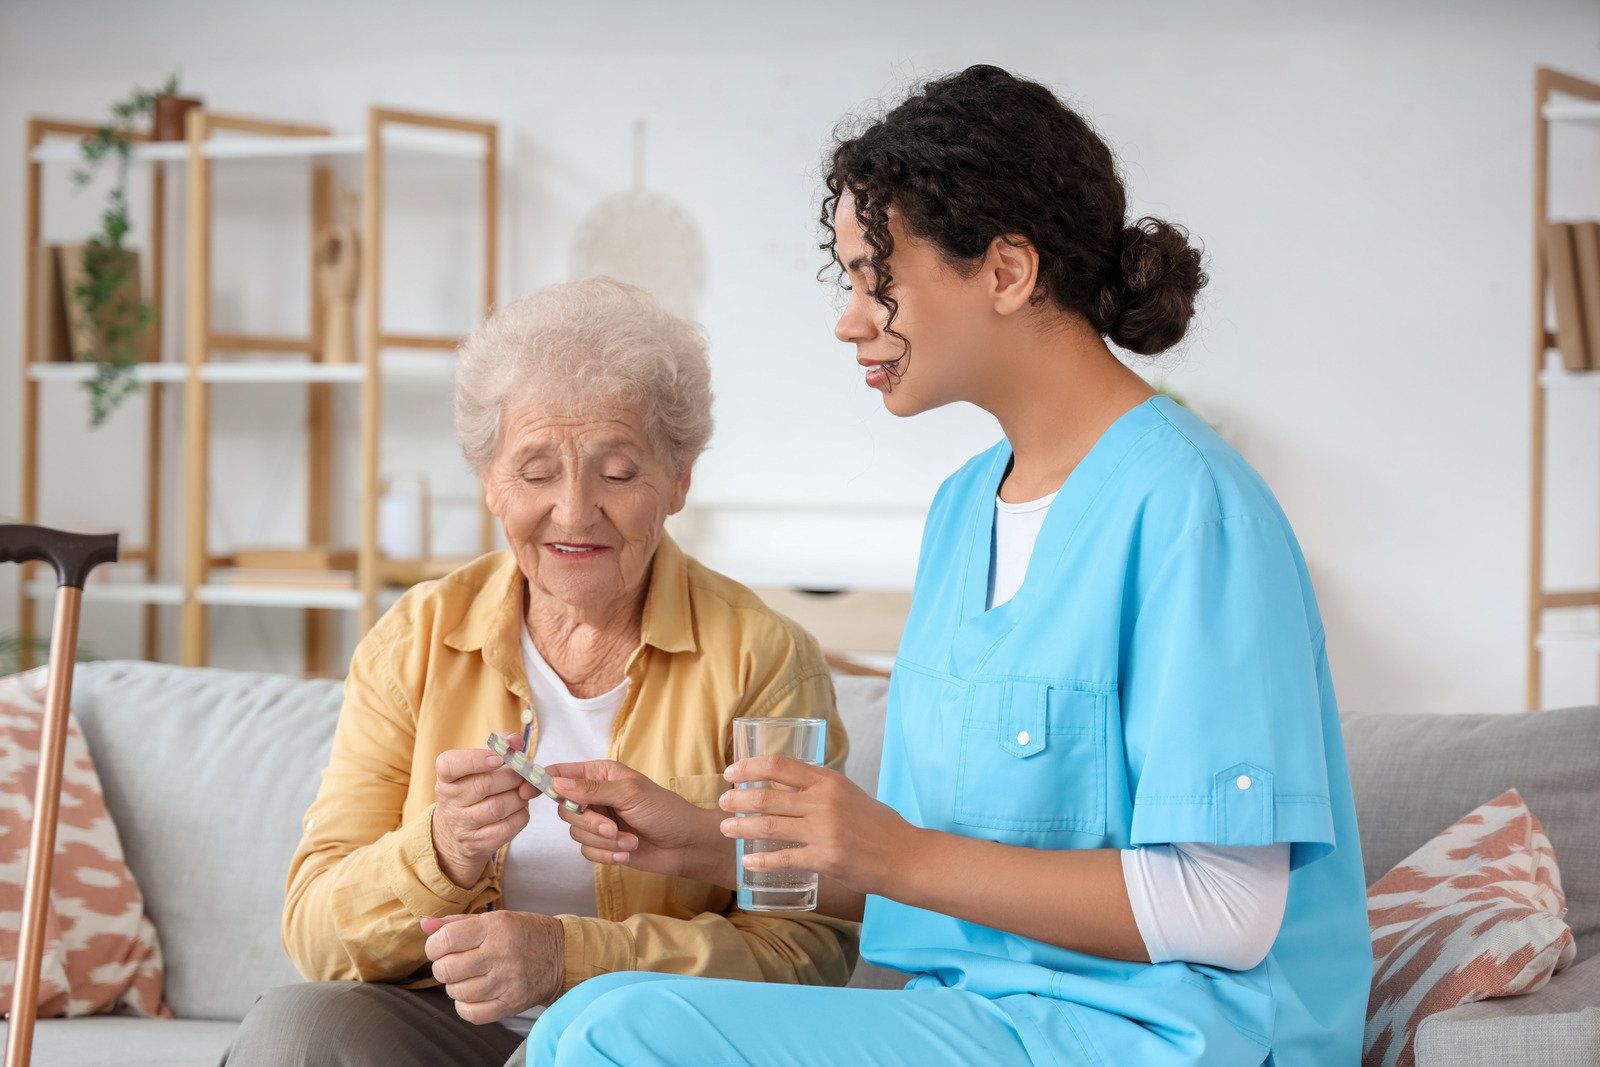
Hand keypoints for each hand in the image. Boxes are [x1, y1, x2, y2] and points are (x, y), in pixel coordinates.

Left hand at [420, 911, 563, 1023]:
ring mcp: (506, 981)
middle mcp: (500, 954)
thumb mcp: (494, 919)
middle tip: (453, 963)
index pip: (446, 939)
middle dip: (442, 967)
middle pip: (447, 969)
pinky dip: (465, 1006)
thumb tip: (424, 924)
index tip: (439, 947)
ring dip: (455, 986)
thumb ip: (457, 922)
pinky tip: (473, 994)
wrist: (561, 954)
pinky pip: (471, 1013)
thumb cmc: (524, 933)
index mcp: (495, 928)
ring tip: (467, 977)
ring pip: (457, 992)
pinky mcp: (511, 1003)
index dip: (434, 946)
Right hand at [431, 734, 537, 888]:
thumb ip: (499, 748)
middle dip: (511, 776)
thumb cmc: (473, 790)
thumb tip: (516, 740)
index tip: (497, 758)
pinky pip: (509, 826)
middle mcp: (450, 802)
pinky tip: (519, 808)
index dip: (475, 759)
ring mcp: (462, 826)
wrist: (456, 834)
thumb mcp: (478, 767)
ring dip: (519, 796)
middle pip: (484, 785)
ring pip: (499, 807)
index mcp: (446, 779)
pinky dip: (521, 814)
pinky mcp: (478, 844)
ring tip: (522, 791)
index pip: (450, 765)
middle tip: (523, 773)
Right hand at [548, 760, 731, 886]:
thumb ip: (592, 790)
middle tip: (613, 826)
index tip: (528, 792)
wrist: (685, 845)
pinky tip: (629, 851)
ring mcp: (598, 822)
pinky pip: (587, 852)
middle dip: (590, 823)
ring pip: (576, 834)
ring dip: (605, 842)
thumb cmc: (664, 811)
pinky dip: (608, 855)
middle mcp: (595, 796)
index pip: (562, 774)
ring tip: (630, 840)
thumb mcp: (629, 793)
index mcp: (600, 775)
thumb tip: (556, 783)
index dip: (542, 781)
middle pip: (565, 810)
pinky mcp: (602, 845)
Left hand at [720, 756, 913, 895]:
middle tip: (722, 802)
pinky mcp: (825, 858)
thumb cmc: (876, 824)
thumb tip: (783, 785)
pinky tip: (747, 861)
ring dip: (741, 827)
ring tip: (724, 828)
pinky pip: (785, 858)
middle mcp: (823, 801)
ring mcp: (823, 830)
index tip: (731, 772)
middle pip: (767, 796)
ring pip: (770, 826)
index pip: (779, 766)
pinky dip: (762, 860)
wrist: (903, 855)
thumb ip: (818, 788)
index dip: (749, 767)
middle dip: (738, 799)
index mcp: (828, 780)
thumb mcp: (847, 793)